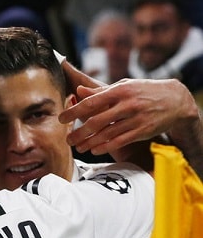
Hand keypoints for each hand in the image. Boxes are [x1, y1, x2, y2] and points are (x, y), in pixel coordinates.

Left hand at [59, 78, 198, 162]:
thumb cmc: (144, 91)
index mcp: (120, 90)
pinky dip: (105, 147)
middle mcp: (127, 104)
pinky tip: (94, 150)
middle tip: (67, 139)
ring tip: (78, 147)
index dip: (74, 111)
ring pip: (107, 134)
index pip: (92, 102)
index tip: (61, 119)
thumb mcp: (124, 86)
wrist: (175, 100)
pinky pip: (120, 141)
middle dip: (79, 132)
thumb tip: (78, 92)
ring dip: (90, 142)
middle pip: (97, 121)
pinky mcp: (143, 131)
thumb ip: (100, 91)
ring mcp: (136, 118)